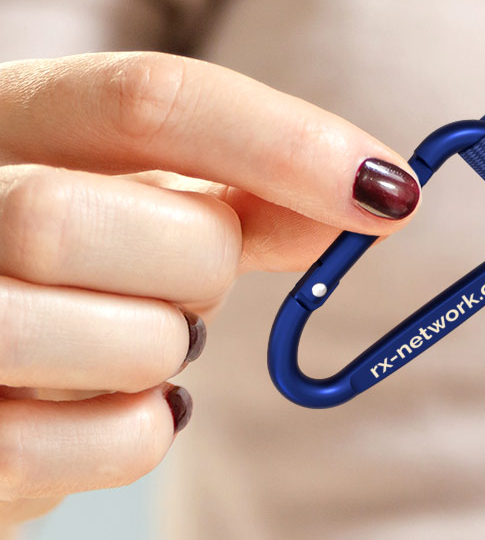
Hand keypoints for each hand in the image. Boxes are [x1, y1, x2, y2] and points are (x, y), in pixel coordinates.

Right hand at [0, 52, 419, 525]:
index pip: (141, 99)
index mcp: (4, 120)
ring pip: (117, 336)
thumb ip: (238, 189)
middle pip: (82, 219)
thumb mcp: (133, 196)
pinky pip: (119, 442)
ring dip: (170, 347)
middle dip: (191, 260)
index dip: (283, 142)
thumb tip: (374, 196)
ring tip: (134, 339)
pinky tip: (109, 403)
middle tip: (193, 282)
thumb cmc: (60, 263)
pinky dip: (150, 428)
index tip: (390, 190)